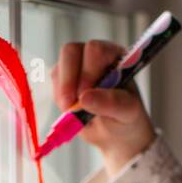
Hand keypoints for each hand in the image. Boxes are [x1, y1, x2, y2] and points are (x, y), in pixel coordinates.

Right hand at [54, 40, 155, 175]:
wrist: (115, 132)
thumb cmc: (126, 118)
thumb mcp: (127, 112)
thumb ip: (112, 103)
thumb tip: (84, 98)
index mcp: (115, 56)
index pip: (95, 50)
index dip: (87, 72)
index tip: (85, 97)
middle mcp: (95, 55)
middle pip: (70, 51)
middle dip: (68, 81)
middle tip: (71, 106)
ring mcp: (77, 64)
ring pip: (59, 67)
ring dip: (63, 92)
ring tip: (75, 112)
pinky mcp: (64, 77)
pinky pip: (54, 81)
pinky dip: (59, 98)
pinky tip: (71, 110)